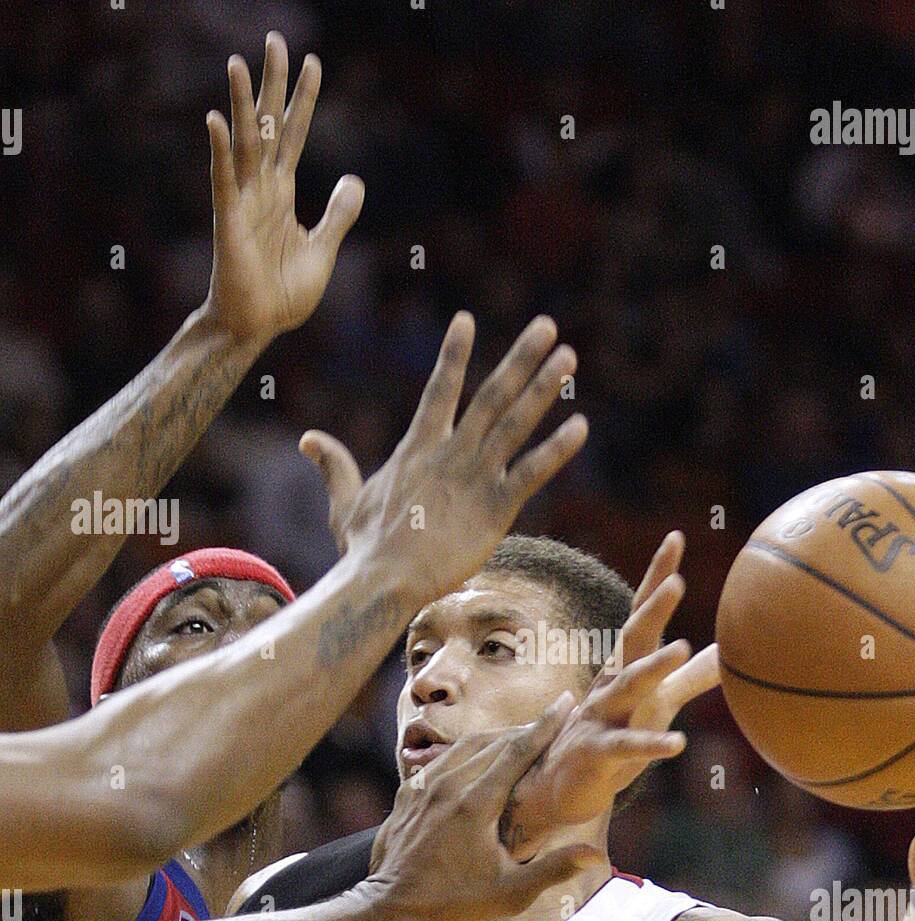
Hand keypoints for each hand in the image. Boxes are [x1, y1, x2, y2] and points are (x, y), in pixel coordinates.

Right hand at [203, 31, 363, 344]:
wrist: (257, 328)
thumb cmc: (283, 294)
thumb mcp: (324, 250)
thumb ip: (338, 216)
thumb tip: (356, 180)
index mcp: (283, 193)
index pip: (295, 135)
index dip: (304, 100)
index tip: (313, 62)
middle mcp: (261, 189)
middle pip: (270, 125)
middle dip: (274, 84)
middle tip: (275, 39)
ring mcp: (243, 202)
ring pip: (245, 144)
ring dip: (244, 104)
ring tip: (239, 63)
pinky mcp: (229, 223)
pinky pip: (223, 181)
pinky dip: (219, 151)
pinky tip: (216, 120)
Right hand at [297, 312, 586, 597]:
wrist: (383, 581)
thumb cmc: (364, 550)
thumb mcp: (344, 502)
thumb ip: (335, 467)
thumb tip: (308, 440)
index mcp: (417, 448)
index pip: (440, 389)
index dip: (453, 354)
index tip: (466, 319)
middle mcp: (450, 454)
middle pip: (491, 395)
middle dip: (520, 359)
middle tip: (547, 326)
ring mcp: (474, 478)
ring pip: (515, 423)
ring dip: (543, 389)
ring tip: (569, 357)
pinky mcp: (495, 508)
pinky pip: (532, 472)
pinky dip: (557, 449)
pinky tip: (580, 426)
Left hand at [364, 693, 604, 920]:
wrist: (388, 908)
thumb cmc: (452, 903)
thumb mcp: (509, 894)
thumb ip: (553, 869)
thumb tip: (595, 855)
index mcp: (476, 804)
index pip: (518, 750)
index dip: (546, 724)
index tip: (565, 701)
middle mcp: (449, 785)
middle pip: (495, 741)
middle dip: (527, 728)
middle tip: (551, 721)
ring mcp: (425, 785)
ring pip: (467, 744)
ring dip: (497, 736)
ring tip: (520, 735)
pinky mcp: (409, 792)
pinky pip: (443, 758)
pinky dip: (468, 749)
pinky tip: (478, 757)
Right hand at [502, 532, 719, 857]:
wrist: (559, 784)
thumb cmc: (612, 734)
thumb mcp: (657, 702)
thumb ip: (692, 678)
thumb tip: (730, 651)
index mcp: (626, 665)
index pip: (642, 613)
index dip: (656, 576)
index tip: (676, 537)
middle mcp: (611, 682)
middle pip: (632, 638)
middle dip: (652, 609)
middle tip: (678, 581)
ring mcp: (600, 715)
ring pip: (626, 686)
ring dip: (652, 667)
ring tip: (680, 648)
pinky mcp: (596, 752)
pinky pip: (626, 747)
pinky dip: (651, 744)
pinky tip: (678, 744)